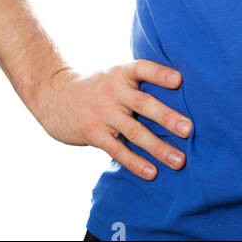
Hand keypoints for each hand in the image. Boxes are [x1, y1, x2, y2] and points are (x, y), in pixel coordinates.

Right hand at [29, 61, 191, 180]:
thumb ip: (138, 82)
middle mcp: (113, 91)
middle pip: (144, 104)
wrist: (52, 94)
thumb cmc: (96, 86)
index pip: (144, 69)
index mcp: (122, 73)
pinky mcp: (93, 133)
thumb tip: (180, 92)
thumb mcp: (115, 75)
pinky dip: (135, 162)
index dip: (161, 74)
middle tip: (188, 130)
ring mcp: (103, 113)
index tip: (179, 80)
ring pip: (135, 132)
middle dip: (167, 117)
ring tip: (179, 161)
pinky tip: (151, 172)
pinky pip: (118, 150)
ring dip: (158, 147)